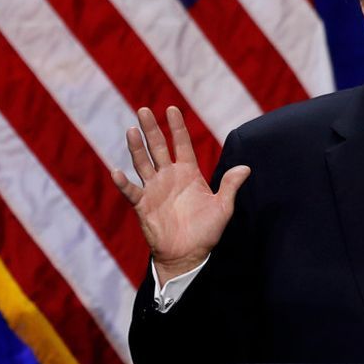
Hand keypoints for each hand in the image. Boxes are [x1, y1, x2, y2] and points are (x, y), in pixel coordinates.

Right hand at [111, 107, 250, 282]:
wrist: (188, 255)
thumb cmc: (206, 231)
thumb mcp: (223, 208)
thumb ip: (230, 186)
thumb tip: (246, 168)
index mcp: (189, 173)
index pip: (182, 144)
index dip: (177, 127)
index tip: (172, 108)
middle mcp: (169, 176)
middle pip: (159, 147)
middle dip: (152, 129)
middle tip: (144, 109)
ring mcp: (154, 189)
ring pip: (143, 163)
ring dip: (137, 147)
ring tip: (132, 130)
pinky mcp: (143, 205)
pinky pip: (131, 191)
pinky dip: (123, 182)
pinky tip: (117, 171)